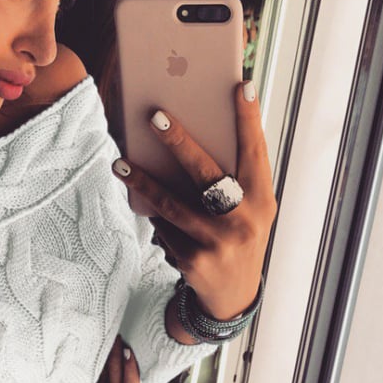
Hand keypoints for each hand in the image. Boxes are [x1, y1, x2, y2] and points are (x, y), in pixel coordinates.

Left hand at [54, 337, 142, 382]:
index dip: (128, 354)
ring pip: (103, 369)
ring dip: (106, 353)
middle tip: (117, 331)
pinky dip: (97, 366)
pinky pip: (95, 377)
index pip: (129, 370)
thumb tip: (132, 374)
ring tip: (108, 338)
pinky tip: (96, 358)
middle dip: (115, 347)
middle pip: (114, 365)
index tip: (128, 339)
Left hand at [112, 81, 276, 319]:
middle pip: (207, 174)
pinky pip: (164, 228)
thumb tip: (190, 141)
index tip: (242, 85)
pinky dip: (152, 214)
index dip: (249, 119)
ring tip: (120, 163)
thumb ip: (235, 180)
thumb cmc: (239, 236)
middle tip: (155, 116)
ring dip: (142, 181)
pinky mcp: (193, 260)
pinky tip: (139, 202)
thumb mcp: (251, 210)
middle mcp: (243, 220)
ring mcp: (217, 243)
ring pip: (172, 204)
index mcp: (263, 200)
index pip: (256, 153)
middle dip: (179, 142)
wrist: (234, 296)